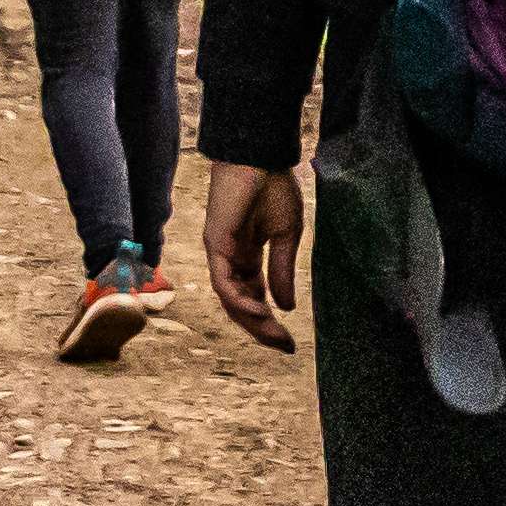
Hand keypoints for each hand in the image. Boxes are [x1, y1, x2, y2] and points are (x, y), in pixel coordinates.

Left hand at [206, 159, 307, 354]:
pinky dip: (241, 301)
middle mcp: (231, 259)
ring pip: (231, 299)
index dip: (270, 320)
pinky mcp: (215, 245)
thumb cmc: (274, 188)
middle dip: (261, 329)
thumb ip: (282, 271)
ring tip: (275, 334)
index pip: (255, 297)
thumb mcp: (286, 236)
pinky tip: (262, 313)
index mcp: (248, 256)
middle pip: (241, 305)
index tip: (290, 341)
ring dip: (252, 320)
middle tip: (284, 347)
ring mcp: (220, 254)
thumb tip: (286, 307)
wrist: (261, 157)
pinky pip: (224, 283)